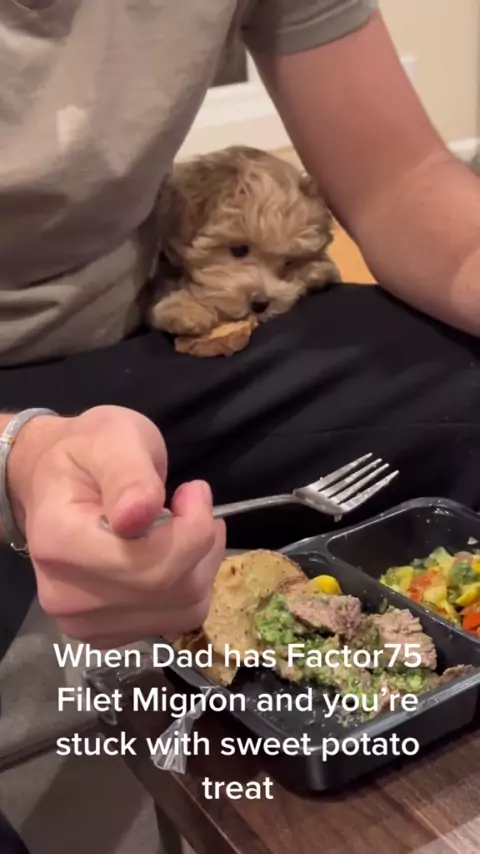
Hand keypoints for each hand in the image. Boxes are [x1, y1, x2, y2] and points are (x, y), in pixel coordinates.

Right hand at [8, 405, 224, 646]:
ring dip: (201, 564)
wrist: (55, 483)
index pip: (148, 562)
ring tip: (185, 527)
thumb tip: (138, 512)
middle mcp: (64, 594)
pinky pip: (174, 619)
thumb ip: (128, 474)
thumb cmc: (88, 453)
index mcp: (59, 540)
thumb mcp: (113, 439)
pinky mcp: (104, 635)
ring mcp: (82, 622)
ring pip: (181, 608)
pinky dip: (189, 586)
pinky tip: (172, 554)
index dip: (192, 529)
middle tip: (195, 504)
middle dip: (200, 543)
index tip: (193, 490)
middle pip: (168, 588)